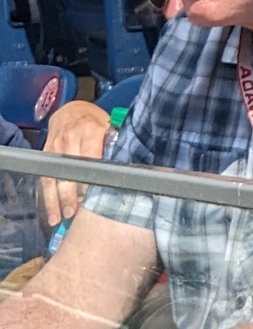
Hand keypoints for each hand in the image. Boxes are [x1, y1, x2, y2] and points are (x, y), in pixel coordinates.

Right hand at [39, 97, 109, 238]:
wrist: (70, 110)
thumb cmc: (94, 120)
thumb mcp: (109, 125)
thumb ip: (116, 143)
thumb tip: (131, 164)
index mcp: (89, 130)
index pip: (90, 158)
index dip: (91, 178)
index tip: (94, 196)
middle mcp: (69, 138)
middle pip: (69, 170)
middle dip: (70, 194)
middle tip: (74, 213)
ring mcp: (55, 147)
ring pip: (53, 176)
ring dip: (55, 199)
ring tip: (59, 218)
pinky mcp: (46, 155)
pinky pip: (45, 177)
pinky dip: (46, 196)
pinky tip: (51, 211)